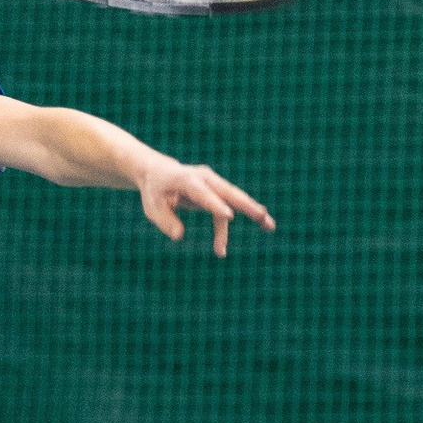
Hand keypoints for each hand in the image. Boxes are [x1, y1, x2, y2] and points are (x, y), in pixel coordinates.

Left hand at [136, 154, 273, 255]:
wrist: (157, 173)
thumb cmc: (154, 191)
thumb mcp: (152, 207)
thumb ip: (165, 220)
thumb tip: (179, 236)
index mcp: (186, 179)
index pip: (203, 193)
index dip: (216, 204)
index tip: (229, 216)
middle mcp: (204, 178)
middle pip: (228, 192)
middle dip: (246, 205)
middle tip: (261, 215)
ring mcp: (212, 183)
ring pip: (235, 198)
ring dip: (252, 212)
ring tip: (270, 226)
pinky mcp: (216, 192)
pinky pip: (227, 209)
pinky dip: (227, 228)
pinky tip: (221, 250)